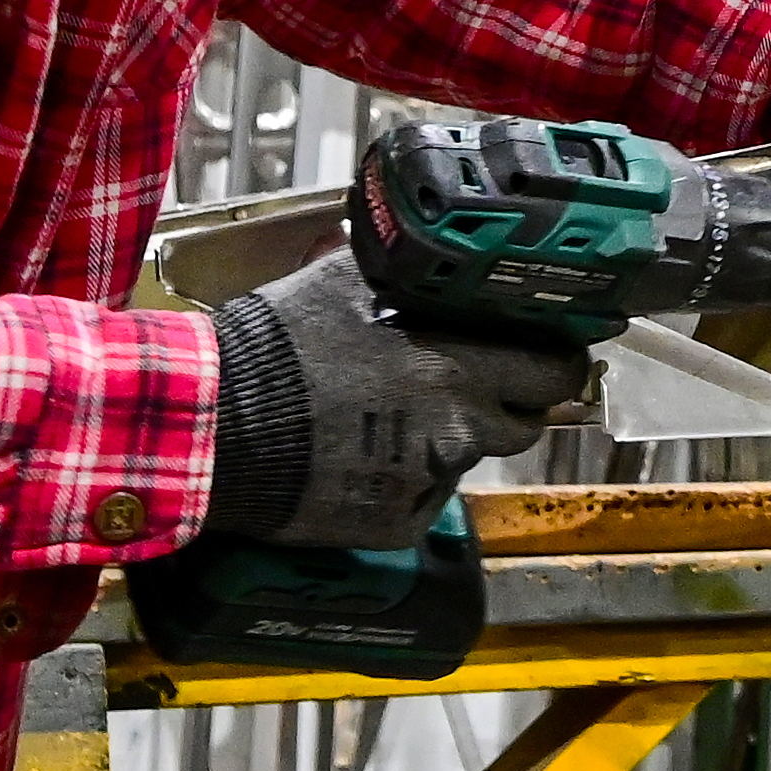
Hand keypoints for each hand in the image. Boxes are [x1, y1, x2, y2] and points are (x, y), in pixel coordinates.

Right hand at [196, 253, 588, 547]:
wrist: (215, 427)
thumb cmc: (277, 347)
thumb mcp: (347, 281)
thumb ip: (409, 267)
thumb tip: (436, 247)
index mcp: (459, 365)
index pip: (555, 369)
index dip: (556, 358)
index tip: (548, 350)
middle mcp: (459, 429)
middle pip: (527, 420)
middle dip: (516, 402)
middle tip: (480, 383)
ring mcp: (431, 482)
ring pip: (473, 457)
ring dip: (457, 437)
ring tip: (401, 415)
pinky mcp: (400, 524)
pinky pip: (430, 497)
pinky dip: (413, 478)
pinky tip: (369, 455)